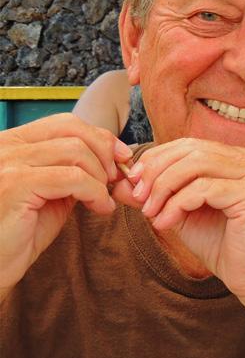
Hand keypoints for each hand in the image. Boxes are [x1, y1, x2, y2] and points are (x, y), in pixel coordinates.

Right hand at [0, 114, 131, 297]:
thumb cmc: (19, 234)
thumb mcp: (51, 193)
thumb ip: (71, 170)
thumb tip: (110, 158)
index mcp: (13, 143)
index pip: (64, 123)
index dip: (99, 137)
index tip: (121, 157)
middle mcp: (7, 145)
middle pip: (73, 131)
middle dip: (105, 153)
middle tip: (116, 179)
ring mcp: (9, 162)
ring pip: (76, 152)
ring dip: (100, 176)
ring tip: (104, 199)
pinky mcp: (15, 184)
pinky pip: (72, 178)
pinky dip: (95, 191)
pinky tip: (100, 208)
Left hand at [113, 138, 244, 302]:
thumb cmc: (222, 245)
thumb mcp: (181, 213)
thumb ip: (156, 194)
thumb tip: (120, 182)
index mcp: (236, 157)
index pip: (188, 144)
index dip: (156, 159)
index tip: (132, 181)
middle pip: (189, 149)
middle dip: (156, 172)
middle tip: (137, 197)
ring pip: (194, 165)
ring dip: (163, 188)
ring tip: (150, 213)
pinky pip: (203, 188)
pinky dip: (177, 204)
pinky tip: (165, 223)